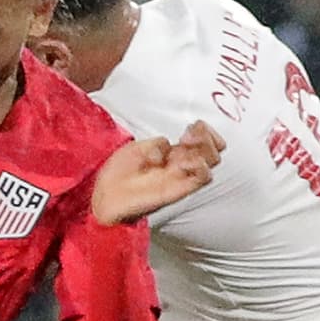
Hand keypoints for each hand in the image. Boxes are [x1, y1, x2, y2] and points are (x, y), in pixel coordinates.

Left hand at [91, 121, 224, 225]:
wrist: (106, 195)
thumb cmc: (119, 173)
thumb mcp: (137, 148)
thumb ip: (157, 143)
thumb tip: (170, 144)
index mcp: (172, 153)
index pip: (202, 139)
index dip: (203, 129)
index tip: (191, 125)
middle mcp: (180, 164)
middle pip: (213, 148)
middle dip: (205, 136)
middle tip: (186, 136)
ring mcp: (181, 177)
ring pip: (213, 161)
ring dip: (204, 149)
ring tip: (185, 147)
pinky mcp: (178, 190)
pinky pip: (202, 178)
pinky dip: (199, 166)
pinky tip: (182, 163)